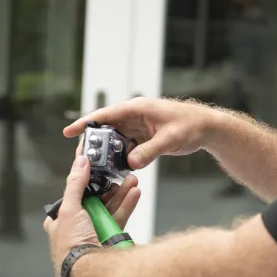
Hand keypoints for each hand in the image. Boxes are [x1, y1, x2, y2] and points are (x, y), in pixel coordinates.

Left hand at [44, 156, 140, 275]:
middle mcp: (77, 227)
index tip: (96, 172)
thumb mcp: (68, 209)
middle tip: (118, 176)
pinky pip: (120, 217)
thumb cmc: (71, 246)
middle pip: (95, 200)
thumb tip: (79, 163)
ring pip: (110, 207)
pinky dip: (127, 205)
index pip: (73, 196)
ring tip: (131, 181)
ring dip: (121, 193)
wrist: (91, 269)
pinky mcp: (111, 237)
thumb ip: (75, 184)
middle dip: (108, 187)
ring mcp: (95, 232)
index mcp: (60, 221)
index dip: (84, 183)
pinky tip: (134, 194)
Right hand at [63, 97, 218, 170]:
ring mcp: (140, 126)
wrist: (208, 127)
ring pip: (116, 139)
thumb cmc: (191, 126)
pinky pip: (128, 146)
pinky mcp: (145, 136)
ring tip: (98, 167)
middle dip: (94, 142)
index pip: (106, 114)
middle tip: (83, 158)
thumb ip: (149, 151)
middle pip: (107, 128)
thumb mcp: (170, 139)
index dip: (86, 122)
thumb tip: (130, 163)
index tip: (69, 132)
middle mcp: (136, 115)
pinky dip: (122, 156)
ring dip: (108, 152)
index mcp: (138, 108)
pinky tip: (118, 168)